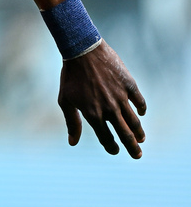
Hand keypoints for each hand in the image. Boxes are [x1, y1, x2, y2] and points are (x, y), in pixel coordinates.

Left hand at [58, 41, 146, 157]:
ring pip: (135, 121)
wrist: (82, 50)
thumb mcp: (65, 100)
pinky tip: (140, 113)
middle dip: (132, 148)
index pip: (106, 138)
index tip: (115, 150)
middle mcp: (109, 109)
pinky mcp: (129, 85)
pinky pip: (139, 102)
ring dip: (139, 133)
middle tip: (137, 155)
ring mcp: (121, 97)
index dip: (111, 147)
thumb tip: (72, 143)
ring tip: (141, 139)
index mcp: (93, 114)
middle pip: (125, 135)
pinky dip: (141, 109)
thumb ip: (72, 122)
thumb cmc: (70, 76)